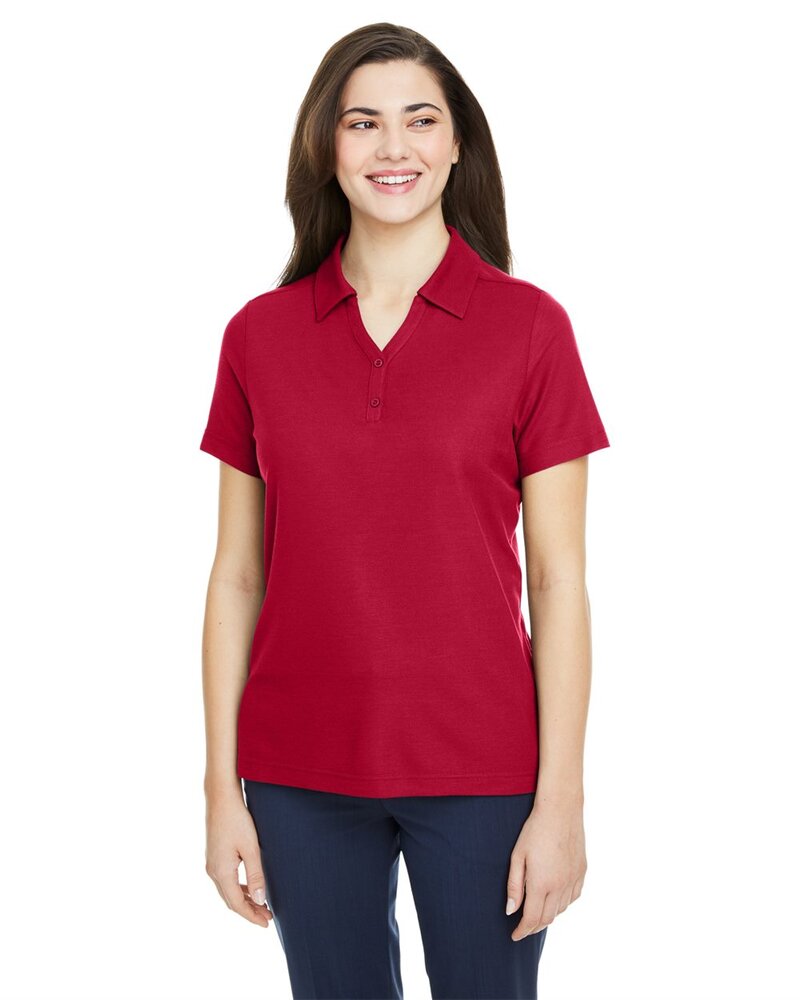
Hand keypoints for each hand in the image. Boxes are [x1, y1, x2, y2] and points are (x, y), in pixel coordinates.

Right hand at [205, 788, 273, 927]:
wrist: (221, 797)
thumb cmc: (238, 820)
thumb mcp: (251, 848)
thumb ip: (256, 875)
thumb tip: (260, 900)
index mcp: (221, 872)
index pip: (237, 904)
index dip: (251, 916)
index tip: (267, 923)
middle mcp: (213, 871)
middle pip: (231, 900)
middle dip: (249, 911)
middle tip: (268, 918)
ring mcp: (212, 863)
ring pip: (228, 891)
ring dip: (245, 900)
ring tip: (262, 906)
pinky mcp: (215, 856)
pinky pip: (226, 880)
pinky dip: (239, 888)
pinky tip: (251, 888)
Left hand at [506, 795, 586, 940]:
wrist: (560, 811)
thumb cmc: (534, 831)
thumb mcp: (517, 857)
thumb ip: (515, 886)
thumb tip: (511, 911)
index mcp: (542, 883)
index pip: (532, 919)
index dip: (523, 931)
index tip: (514, 935)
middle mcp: (560, 886)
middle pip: (547, 918)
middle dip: (534, 927)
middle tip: (523, 928)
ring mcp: (573, 879)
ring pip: (561, 909)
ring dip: (549, 916)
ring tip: (537, 913)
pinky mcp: (582, 872)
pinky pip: (573, 897)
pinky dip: (563, 904)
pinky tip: (555, 899)